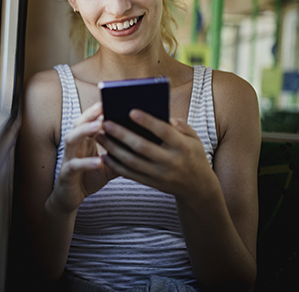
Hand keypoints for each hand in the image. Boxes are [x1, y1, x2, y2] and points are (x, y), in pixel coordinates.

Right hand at [51, 102, 118, 213]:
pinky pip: (74, 165)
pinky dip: (86, 163)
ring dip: (85, 131)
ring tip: (99, 126)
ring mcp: (68, 158)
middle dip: (90, 114)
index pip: (88, 120)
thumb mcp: (109, 164)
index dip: (97, 110)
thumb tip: (144, 144)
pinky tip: (99, 162)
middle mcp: (74, 146)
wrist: (71, 198)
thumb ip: (121, 153)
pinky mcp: (66, 174)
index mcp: (83, 141)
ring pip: (71, 139)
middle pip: (77, 124)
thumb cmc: (90, 177)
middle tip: (104, 107)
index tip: (110, 100)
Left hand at [97, 109, 214, 200]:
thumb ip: (179, 125)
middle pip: (142, 147)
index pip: (163, 131)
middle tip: (106, 123)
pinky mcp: (151, 183)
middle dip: (122, 134)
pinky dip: (115, 165)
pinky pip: (129, 174)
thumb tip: (160, 113)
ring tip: (100, 136)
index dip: (147, 121)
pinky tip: (104, 155)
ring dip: (113, 148)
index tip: (131, 111)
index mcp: (182, 146)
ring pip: (132, 161)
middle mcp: (170, 161)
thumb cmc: (193, 155)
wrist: (198, 187)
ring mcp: (159, 174)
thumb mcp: (193, 139)